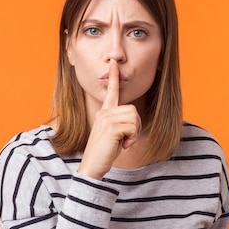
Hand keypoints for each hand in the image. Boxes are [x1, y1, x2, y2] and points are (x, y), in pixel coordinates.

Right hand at [78, 59, 140, 179]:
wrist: (92, 166)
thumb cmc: (104, 152)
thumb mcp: (114, 134)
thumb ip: (120, 123)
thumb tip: (133, 120)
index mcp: (104, 112)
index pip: (111, 91)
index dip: (113, 77)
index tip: (114, 62)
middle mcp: (104, 113)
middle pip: (133, 110)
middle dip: (135, 126)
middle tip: (126, 139)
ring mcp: (106, 119)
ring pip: (134, 118)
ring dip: (134, 133)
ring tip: (123, 143)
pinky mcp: (110, 127)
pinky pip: (132, 127)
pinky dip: (132, 139)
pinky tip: (123, 146)